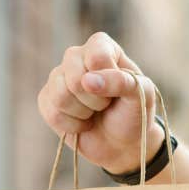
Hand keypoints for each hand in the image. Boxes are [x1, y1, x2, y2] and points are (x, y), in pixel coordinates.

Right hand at [36, 31, 165, 174]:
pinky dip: (73, 126)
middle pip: (75, 77)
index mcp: (102, 46)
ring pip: (61, 95)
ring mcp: (58, 76)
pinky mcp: (47, 99)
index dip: (109, 79)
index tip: (120, 90)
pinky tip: (83, 122)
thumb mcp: (141, 95)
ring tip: (95, 112)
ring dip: (84, 113)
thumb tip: (88, 80)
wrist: (122, 143)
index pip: (97, 55)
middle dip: (96, 100)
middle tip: (107, 105)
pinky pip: (53, 113)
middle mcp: (76, 56)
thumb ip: (121, 81)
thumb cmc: (133, 113)